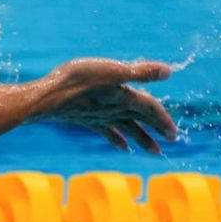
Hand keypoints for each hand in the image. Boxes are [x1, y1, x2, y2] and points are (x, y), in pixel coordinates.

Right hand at [39, 58, 177, 153]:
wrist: (46, 98)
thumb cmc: (77, 81)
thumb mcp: (112, 70)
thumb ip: (140, 72)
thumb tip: (168, 72)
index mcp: (124, 98)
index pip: (150, 108)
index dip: (163, 118)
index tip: (174, 132)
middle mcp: (114, 110)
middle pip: (141, 120)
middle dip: (157, 129)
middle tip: (172, 139)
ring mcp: (100, 116)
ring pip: (127, 129)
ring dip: (141, 139)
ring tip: (154, 151)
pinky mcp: (86, 118)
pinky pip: (107, 131)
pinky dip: (117, 139)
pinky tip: (123, 147)